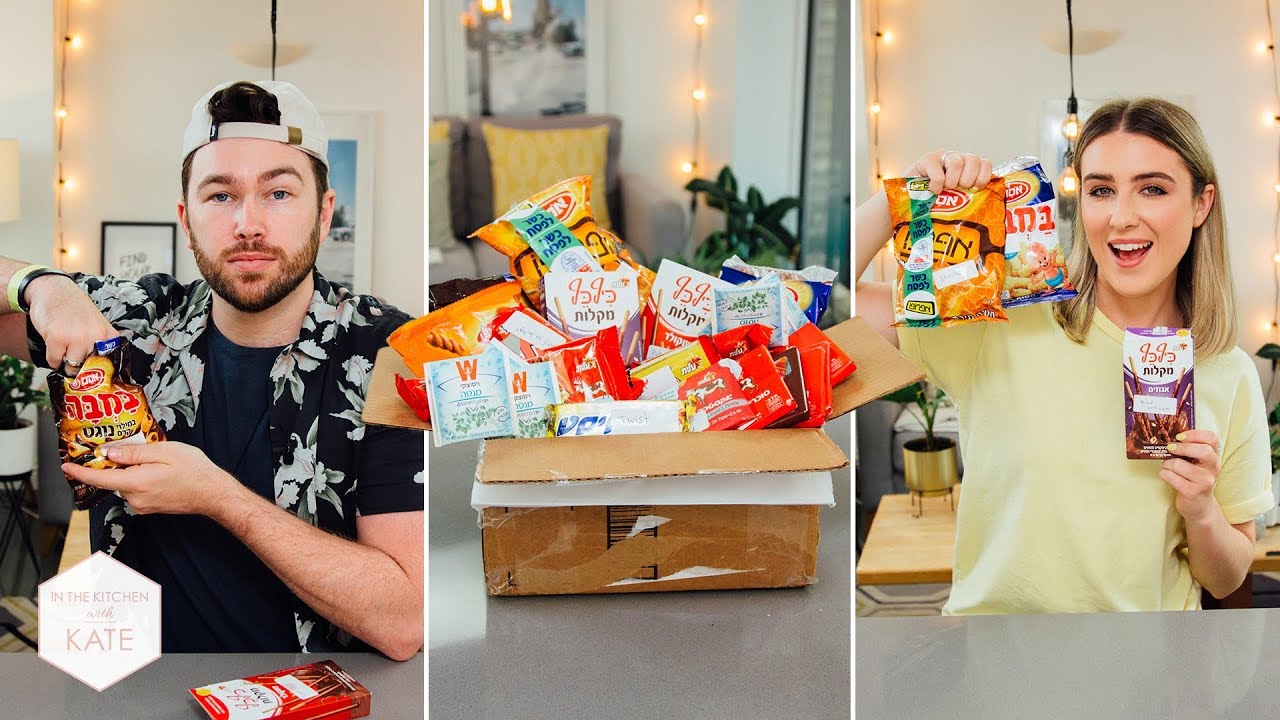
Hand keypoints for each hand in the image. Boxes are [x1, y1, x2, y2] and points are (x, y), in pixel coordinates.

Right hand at [25, 274, 117, 374]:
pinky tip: (53, 345)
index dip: (100, 373)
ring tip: (63, 348)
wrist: (53, 290)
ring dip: (64, 362)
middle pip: (89, 368)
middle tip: (73, 357)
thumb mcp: (97, 325)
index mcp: (108, 335)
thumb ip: (100, 344)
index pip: (110, 364)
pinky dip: (52, 358)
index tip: (93, 376)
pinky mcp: (57, 339)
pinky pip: (54, 361)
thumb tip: (98, 372)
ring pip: (71, 367)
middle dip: (80, 368)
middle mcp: (96, 337)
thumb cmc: (74, 309)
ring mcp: (77, 338)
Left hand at [61, 441, 236, 516]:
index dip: (80, 472)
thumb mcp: (165, 452)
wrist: (213, 494)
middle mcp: (136, 498)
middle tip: (131, 448)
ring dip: (131, 470)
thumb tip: (111, 455)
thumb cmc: (195, 471)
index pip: (100, 479)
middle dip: (117, 464)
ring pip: (126, 483)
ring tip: (154, 459)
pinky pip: (136, 489)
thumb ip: (135, 453)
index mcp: (137, 483)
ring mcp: (142, 505)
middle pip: (114, 478)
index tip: (66, 466)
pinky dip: (139, 478)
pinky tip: (158, 471)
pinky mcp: (150, 506)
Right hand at [902, 149, 992, 195]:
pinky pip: (937, 168)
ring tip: (944, 190)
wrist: (909, 201)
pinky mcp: (927, 159)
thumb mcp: (956, 200)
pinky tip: (933, 190)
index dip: (982, 177)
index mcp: (968, 168)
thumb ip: (969, 197)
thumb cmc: (935, 203)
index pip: (985, 163)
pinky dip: (937, 182)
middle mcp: (957, 159)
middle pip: (973, 160)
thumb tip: (985, 207)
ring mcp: (942, 157)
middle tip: (957, 190)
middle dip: (967, 179)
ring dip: (951, 181)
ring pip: (957, 163)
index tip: (974, 190)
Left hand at [1160, 429, 1221, 524]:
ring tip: (1167, 467)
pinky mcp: (1192, 492)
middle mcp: (1213, 468)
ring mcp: (1204, 481)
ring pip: (1179, 464)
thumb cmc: (1193, 480)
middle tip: (1170, 448)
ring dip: (1167, 464)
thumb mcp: (1196, 463)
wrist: (1199, 507)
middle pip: (1203, 451)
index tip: (1180, 436)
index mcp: (1213, 456)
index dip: (1195, 434)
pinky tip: (1166, 476)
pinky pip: (1171, 477)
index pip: (1212, 438)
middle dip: (1181, 447)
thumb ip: (1189, 450)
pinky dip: (1164, 474)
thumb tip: (1168, 437)